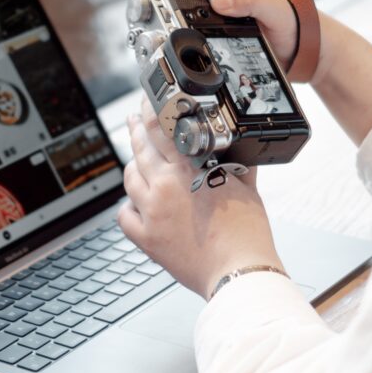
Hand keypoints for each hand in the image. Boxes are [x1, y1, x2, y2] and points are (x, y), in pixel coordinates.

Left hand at [117, 99, 284, 299]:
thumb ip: (237, 161)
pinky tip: (135, 202)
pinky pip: (124, 215)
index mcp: (189, 169)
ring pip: (129, 177)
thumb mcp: (247, 186)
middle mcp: (165, 186)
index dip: (151, 109)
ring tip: (136, 158)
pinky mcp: (146, 238)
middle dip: (136, 129)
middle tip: (134, 119)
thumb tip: (236, 145)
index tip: (149, 101)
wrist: (239, 270)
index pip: (161, 127)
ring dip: (132, 164)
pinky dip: (128, 206)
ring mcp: (152, 212)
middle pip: (140, 146)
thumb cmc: (247, 233)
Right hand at [137, 0, 371, 144]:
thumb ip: (252, 2)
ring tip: (148, 21)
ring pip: (185, 3)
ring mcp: (222, 6)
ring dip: (166, 10)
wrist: (311, 54)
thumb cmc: (299, 25)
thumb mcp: (277, 11)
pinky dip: (178, 30)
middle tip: (139, 2)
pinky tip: (169, 40)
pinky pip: (193, 24)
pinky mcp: (221, 27)